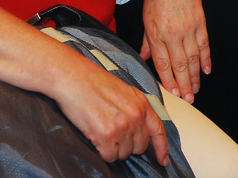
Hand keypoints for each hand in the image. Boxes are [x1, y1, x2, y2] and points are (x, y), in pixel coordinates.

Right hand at [51, 52, 169, 164]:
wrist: (75, 78)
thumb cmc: (95, 83)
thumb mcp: (125, 92)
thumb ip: (136, 109)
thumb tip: (139, 129)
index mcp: (142, 104)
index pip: (158, 130)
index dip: (162, 148)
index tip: (163, 159)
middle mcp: (135, 116)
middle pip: (140, 146)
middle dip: (128, 145)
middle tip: (114, 134)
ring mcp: (122, 126)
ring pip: (124, 153)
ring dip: (114, 148)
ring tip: (102, 130)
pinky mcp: (106, 135)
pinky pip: (109, 156)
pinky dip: (103, 152)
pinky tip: (97, 137)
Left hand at [140, 0, 209, 102]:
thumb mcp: (145, 17)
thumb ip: (146, 41)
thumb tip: (144, 58)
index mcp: (156, 33)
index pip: (162, 63)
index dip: (168, 81)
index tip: (173, 94)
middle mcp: (172, 34)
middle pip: (180, 65)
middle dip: (184, 85)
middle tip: (189, 99)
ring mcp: (188, 28)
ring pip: (193, 58)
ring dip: (195, 76)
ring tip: (196, 90)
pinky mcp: (200, 21)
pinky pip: (204, 44)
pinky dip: (206, 59)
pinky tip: (206, 70)